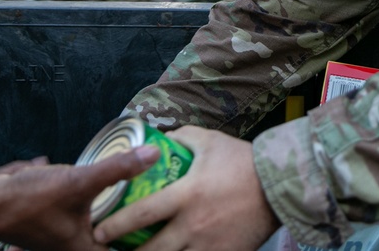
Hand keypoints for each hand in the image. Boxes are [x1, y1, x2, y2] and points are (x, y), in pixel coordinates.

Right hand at [0, 145, 160, 250]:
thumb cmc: (27, 201)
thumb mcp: (77, 182)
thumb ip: (116, 169)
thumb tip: (153, 155)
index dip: (148, 242)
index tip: (169, 225)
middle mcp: (76, 250)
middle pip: (115, 243)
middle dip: (137, 228)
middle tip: (163, 205)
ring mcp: (66, 239)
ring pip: (101, 232)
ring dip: (118, 216)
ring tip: (144, 195)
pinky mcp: (58, 225)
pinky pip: (88, 221)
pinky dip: (102, 208)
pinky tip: (111, 189)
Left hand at [94, 127, 280, 250]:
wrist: (279, 185)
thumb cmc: (242, 161)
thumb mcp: (210, 141)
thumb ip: (182, 138)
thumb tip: (160, 139)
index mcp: (186, 195)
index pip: (142, 213)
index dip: (116, 225)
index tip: (99, 230)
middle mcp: (193, 224)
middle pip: (151, 250)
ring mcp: (208, 245)